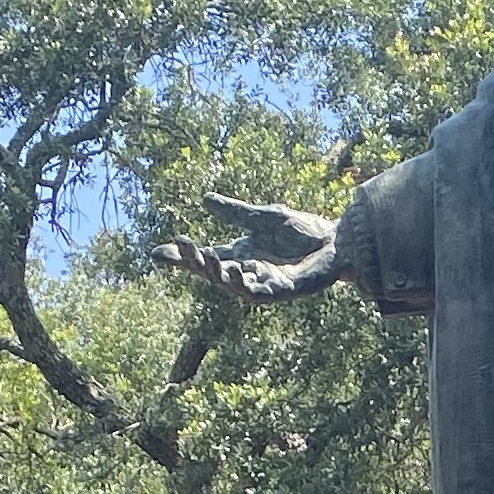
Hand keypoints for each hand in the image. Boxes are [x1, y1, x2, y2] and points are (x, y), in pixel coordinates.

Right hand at [158, 190, 347, 299]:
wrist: (336, 240)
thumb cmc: (303, 230)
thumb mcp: (262, 216)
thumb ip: (235, 213)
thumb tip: (205, 199)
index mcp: (240, 254)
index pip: (205, 258)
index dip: (183, 257)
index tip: (157, 253)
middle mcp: (248, 272)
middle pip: (213, 272)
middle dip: (195, 262)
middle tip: (183, 246)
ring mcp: (264, 284)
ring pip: (232, 286)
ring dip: (218, 273)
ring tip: (207, 257)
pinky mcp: (283, 291)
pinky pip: (260, 293)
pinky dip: (246, 284)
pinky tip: (238, 270)